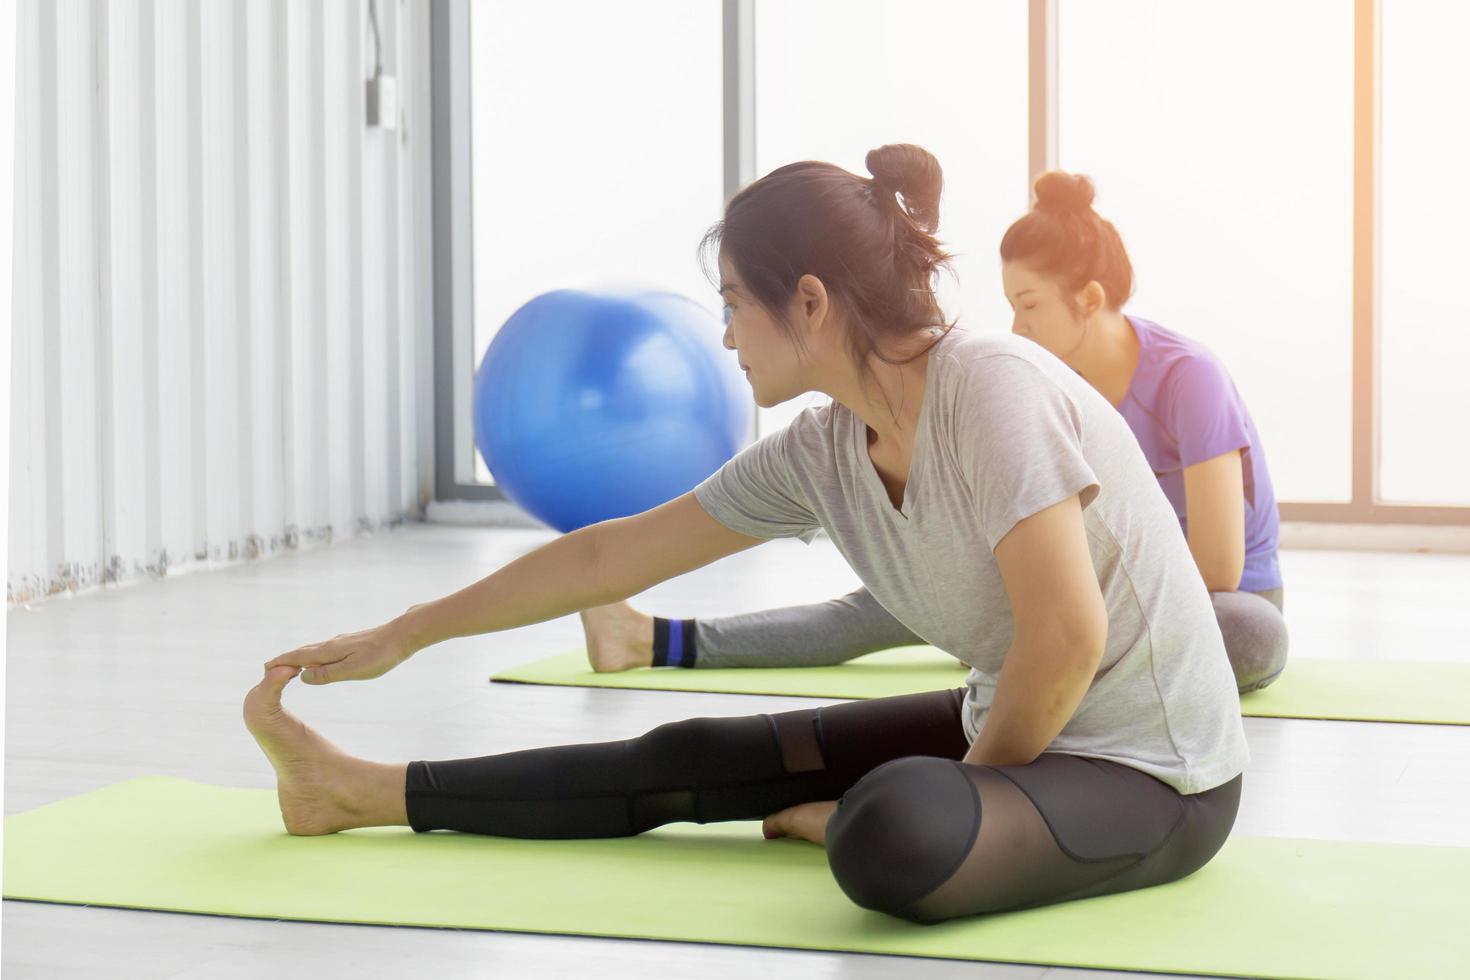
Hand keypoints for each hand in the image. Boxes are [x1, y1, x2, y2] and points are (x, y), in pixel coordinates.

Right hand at [264, 622, 415, 684]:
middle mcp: (332, 644)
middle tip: (268, 668)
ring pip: (315, 650)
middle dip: (286, 659)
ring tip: (288, 665)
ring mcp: (342, 642)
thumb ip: (328, 674)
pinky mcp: (352, 643)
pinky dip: (314, 656)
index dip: (281, 662)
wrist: (403, 635)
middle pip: (303, 652)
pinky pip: (326, 650)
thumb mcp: (353, 670)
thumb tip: (302, 676)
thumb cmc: (381, 655)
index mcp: (329, 651)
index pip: (299, 657)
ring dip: (299, 657)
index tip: (264, 668)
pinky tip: (320, 660)